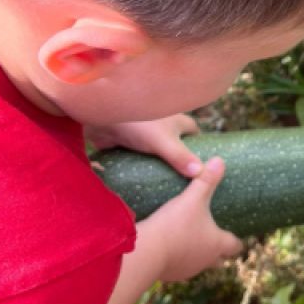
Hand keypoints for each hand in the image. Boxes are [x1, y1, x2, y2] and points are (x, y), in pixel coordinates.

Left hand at [85, 114, 202, 176]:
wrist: (101, 117)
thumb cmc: (138, 124)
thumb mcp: (164, 142)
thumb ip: (181, 158)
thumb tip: (202, 173)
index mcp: (177, 121)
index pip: (194, 133)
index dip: (200, 147)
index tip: (202, 166)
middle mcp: (163, 126)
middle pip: (177, 145)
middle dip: (180, 160)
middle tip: (185, 182)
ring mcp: (145, 135)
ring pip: (158, 152)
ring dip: (161, 165)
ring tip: (167, 186)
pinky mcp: (129, 143)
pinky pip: (140, 157)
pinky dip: (143, 167)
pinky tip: (145, 182)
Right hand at [142, 157, 242, 280]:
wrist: (147, 251)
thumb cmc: (175, 224)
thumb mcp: (193, 198)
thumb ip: (206, 180)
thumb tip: (220, 161)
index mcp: (217, 244)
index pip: (234, 246)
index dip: (237, 241)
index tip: (238, 237)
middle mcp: (205, 260)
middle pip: (219, 259)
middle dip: (218, 250)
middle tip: (214, 237)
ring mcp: (187, 270)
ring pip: (198, 264)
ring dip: (197, 255)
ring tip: (190, 241)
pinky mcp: (170, 275)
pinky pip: (178, 267)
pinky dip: (177, 259)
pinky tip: (169, 247)